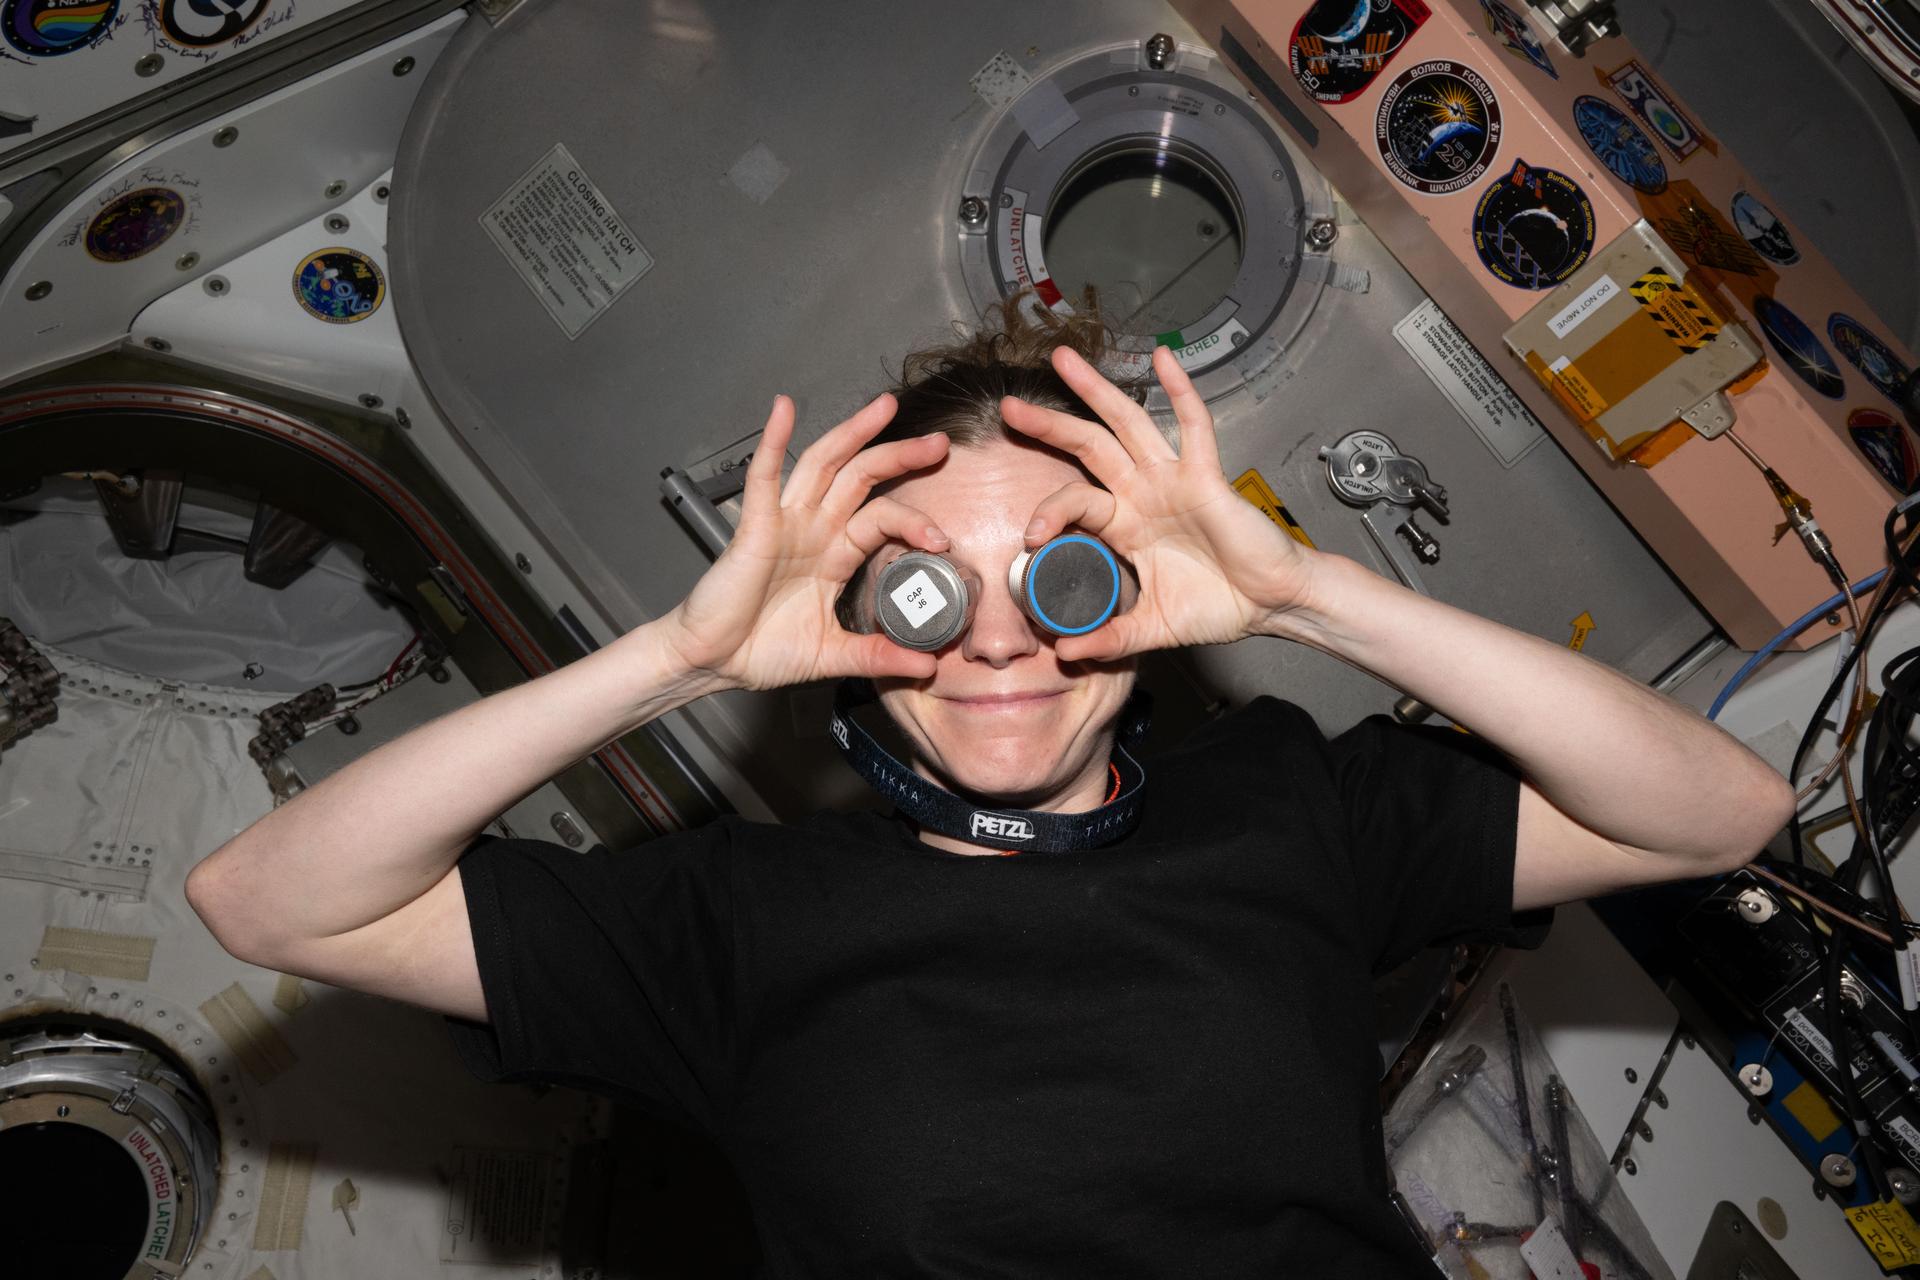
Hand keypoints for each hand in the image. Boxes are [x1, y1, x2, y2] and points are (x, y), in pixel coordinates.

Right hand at [663, 395, 952, 690]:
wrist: (712, 664)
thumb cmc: (760, 652)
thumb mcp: (833, 656)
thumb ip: (879, 656)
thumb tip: (927, 666)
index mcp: (833, 554)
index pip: (882, 518)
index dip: (914, 521)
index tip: (943, 541)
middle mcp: (812, 530)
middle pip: (861, 477)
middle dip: (899, 455)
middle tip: (938, 443)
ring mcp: (784, 523)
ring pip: (823, 464)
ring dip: (853, 433)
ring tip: (884, 407)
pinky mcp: (753, 527)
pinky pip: (762, 477)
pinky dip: (772, 440)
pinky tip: (784, 409)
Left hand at [1000, 345, 1319, 661]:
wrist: (1271, 604)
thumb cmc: (1219, 606)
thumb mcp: (1151, 627)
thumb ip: (1108, 638)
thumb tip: (1066, 655)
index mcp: (1126, 524)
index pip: (1074, 500)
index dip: (1049, 511)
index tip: (1031, 538)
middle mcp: (1143, 493)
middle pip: (1088, 447)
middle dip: (1049, 425)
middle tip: (1010, 408)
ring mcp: (1173, 479)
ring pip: (1127, 425)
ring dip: (1095, 391)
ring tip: (1062, 361)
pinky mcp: (1207, 476)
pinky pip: (1194, 426)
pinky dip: (1179, 390)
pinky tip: (1163, 357)